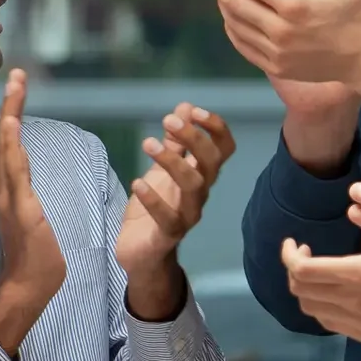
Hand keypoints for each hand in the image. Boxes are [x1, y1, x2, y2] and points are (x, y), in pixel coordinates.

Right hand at [0, 70, 65, 355]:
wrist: (29, 287)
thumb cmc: (34, 258)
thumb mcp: (32, 219)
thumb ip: (27, 199)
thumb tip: (28, 185)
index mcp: (8, 190)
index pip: (9, 145)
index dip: (13, 116)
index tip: (19, 89)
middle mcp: (4, 188)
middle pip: (6, 138)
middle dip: (13, 105)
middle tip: (20, 73)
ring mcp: (10, 196)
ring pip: (8, 147)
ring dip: (12, 114)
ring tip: (17, 85)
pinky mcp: (20, 207)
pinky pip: (15, 171)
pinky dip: (11, 146)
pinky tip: (11, 125)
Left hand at [116, 105, 234, 318]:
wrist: (140, 253)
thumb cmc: (153, 208)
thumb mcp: (161, 170)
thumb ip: (174, 143)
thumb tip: (184, 107)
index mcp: (201, 176)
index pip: (223, 149)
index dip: (214, 128)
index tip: (192, 110)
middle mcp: (200, 194)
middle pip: (211, 163)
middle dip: (194, 138)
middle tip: (169, 120)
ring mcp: (187, 216)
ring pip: (193, 186)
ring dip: (172, 162)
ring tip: (148, 144)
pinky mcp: (168, 235)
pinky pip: (168, 218)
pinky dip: (153, 199)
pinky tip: (137, 182)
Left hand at [280, 190, 360, 357]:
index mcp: (359, 275)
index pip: (300, 270)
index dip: (289, 254)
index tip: (296, 242)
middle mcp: (351, 303)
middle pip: (299, 290)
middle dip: (295, 268)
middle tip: (309, 252)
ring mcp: (358, 324)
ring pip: (311, 309)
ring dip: (308, 288)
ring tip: (323, 270)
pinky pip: (330, 322)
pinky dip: (323, 305)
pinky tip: (341, 291)